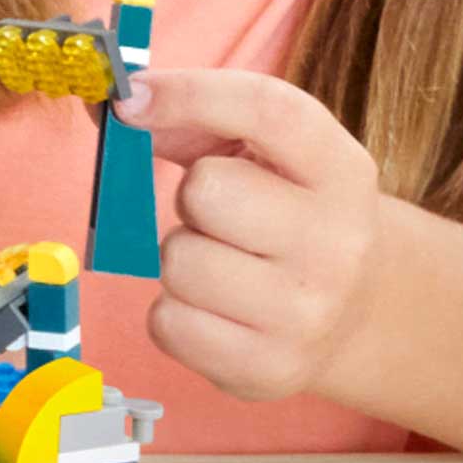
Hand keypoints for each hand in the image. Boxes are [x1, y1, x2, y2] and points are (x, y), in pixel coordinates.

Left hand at [112, 69, 381, 400]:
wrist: (357, 313)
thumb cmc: (283, 213)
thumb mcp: (263, 154)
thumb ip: (189, 119)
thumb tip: (104, 103)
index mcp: (341, 170)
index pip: (267, 110)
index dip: (189, 94)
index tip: (129, 98)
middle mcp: (338, 242)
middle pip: (206, 191)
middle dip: (191, 197)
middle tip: (215, 214)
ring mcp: (308, 313)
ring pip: (179, 262)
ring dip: (180, 257)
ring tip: (220, 262)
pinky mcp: (270, 369)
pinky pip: (168, 324)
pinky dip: (173, 313)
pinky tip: (213, 308)